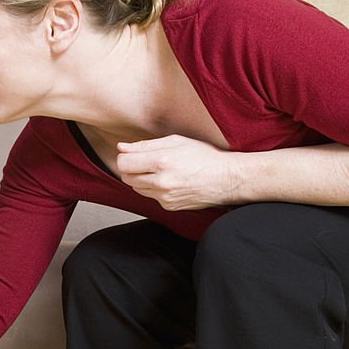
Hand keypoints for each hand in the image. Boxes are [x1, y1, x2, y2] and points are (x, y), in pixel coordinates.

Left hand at [116, 135, 240, 209]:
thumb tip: (122, 147)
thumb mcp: (176, 142)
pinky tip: (170, 181)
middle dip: (132, 168)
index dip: (125, 157)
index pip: (124, 163)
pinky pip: (151, 197)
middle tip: (147, 161)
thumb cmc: (205, 157)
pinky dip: (154, 189)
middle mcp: (161, 182)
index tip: (131, 154)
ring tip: (160, 170)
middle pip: (127, 177)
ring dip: (142, 179)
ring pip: (137, 188)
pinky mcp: (169, 206)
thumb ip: (145, 145)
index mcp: (162, 162)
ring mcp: (165, 197)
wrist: (226, 179)